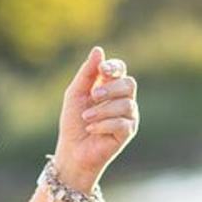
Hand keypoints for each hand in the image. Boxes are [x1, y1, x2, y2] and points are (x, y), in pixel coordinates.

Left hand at [54, 46, 138, 190]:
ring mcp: (128, 116)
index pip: (120, 70)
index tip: (102, 70)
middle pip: (129, 84)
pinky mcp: (128, 133)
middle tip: (93, 96)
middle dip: (111, 88)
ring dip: (103, 110)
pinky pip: (122, 123)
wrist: (72, 151)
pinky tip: (91, 129)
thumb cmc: (73, 122)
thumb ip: (87, 73)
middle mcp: (123, 100)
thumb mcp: (75, 94)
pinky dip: (104, 124)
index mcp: (110, 87)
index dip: (114, 67)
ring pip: (126, 104)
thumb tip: (99, 50)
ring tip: (87, 118)